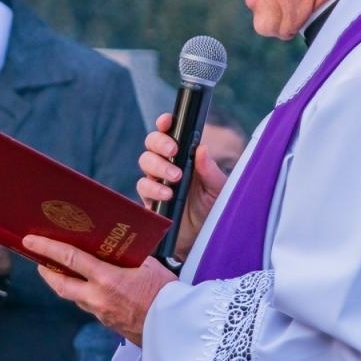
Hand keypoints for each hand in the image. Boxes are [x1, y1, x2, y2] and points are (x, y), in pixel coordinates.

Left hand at [20, 234, 177, 345]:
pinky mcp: (107, 323)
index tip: (30, 240)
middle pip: (60, 285)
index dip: (46, 248)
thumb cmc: (166, 293)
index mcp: (106, 279)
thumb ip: (127, 256)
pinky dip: (83, 294)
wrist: (175, 328)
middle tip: (39, 260)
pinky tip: (89, 288)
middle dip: (46, 271)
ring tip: (62, 271)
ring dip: (64, 284)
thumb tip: (115, 246)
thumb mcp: (148, 265)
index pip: (69, 259)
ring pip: (73, 297)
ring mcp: (100, 313)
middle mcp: (97, 298)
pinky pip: (88, 306)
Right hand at [136, 112, 228, 260]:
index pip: (171, 133)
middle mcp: (168, 165)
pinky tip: (166, 194)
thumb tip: (202, 149)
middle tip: (172, 151)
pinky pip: (143, 186)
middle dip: (159, 143)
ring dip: (157, 166)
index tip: (167, 122)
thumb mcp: (218, 189)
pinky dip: (153, 188)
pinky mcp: (150, 199)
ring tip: (174, 178)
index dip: (165, 124)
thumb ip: (210, 170)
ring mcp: (157, 181)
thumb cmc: (212, 209)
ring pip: (145, 162)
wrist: (203, 239)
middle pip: (152, 143)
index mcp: (185, 156)